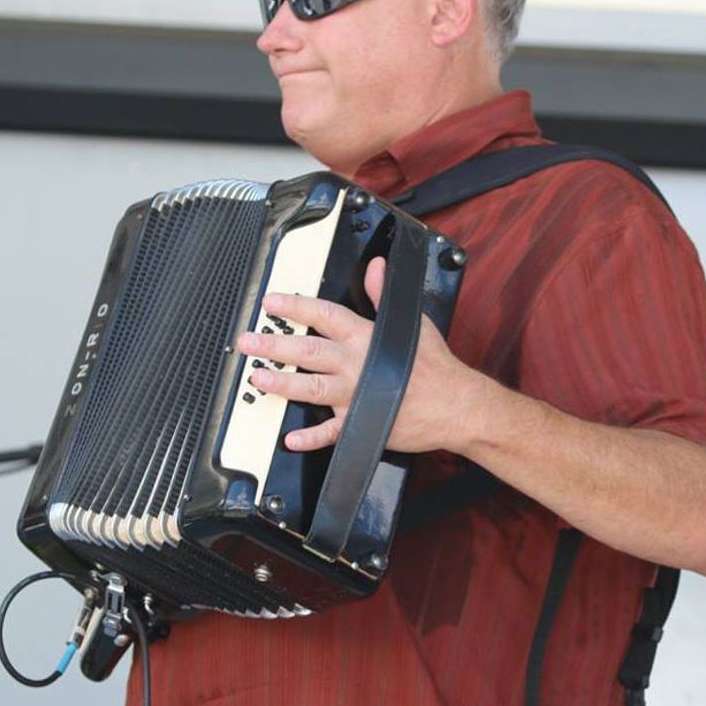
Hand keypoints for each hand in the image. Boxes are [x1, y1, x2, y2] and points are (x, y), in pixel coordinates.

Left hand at [236, 256, 482, 453]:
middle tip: (248, 341)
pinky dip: (311, 437)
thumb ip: (383, 295)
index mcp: (365, 336)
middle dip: (275, 344)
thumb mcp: (410, 321)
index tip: (272, 301)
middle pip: (308, 350)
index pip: (324, 314)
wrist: (456, 405)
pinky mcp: (361, 422)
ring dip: (283, 382)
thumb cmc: (435, 365)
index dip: (295, 306)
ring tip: (258, 377)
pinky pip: (332, 432)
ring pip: (312, 387)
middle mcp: (356, 363)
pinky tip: (291, 438)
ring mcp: (356, 394)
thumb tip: (375, 267)